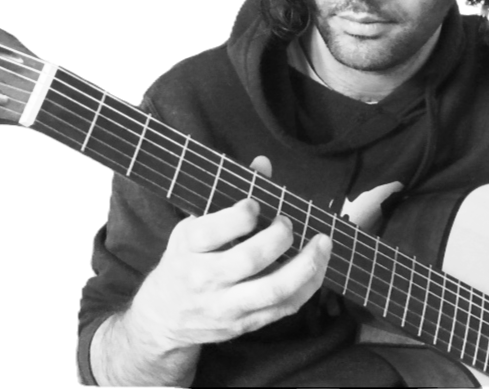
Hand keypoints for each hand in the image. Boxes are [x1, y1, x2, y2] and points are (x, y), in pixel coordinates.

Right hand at [128, 155, 332, 351]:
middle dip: (278, 236)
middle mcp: (205, 279)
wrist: (165, 317)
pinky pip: (284, 308)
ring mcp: (226, 306)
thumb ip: (228, 196)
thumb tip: (263, 164)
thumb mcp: (194, 226)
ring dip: (305, 264)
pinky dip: (308, 286)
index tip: (255, 204)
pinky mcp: (245, 324)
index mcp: (188, 248)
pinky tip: (319, 266)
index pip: (213, 232)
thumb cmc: (185, 260)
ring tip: (323, 243)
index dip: (240, 216)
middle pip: (249, 259)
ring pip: (273, 289)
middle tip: (288, 222)